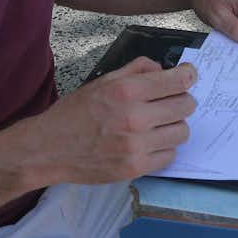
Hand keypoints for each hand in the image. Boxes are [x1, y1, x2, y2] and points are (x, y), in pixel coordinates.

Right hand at [38, 57, 196, 182]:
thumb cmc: (76, 112)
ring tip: (158, 124)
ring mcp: (136, 145)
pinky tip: (149, 142)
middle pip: (186, 106)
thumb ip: (136, 69)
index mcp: (126, 90)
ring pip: (182, 132)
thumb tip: (164, 69)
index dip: (188, 76)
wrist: (49, 148)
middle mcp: (135, 117)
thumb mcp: (103, 81)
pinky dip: (163, 148)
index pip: (178, 80)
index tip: (188, 76)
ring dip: (174, 125)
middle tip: (170, 101)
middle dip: (181, 100)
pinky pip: (170, 155)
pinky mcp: (136, 168)